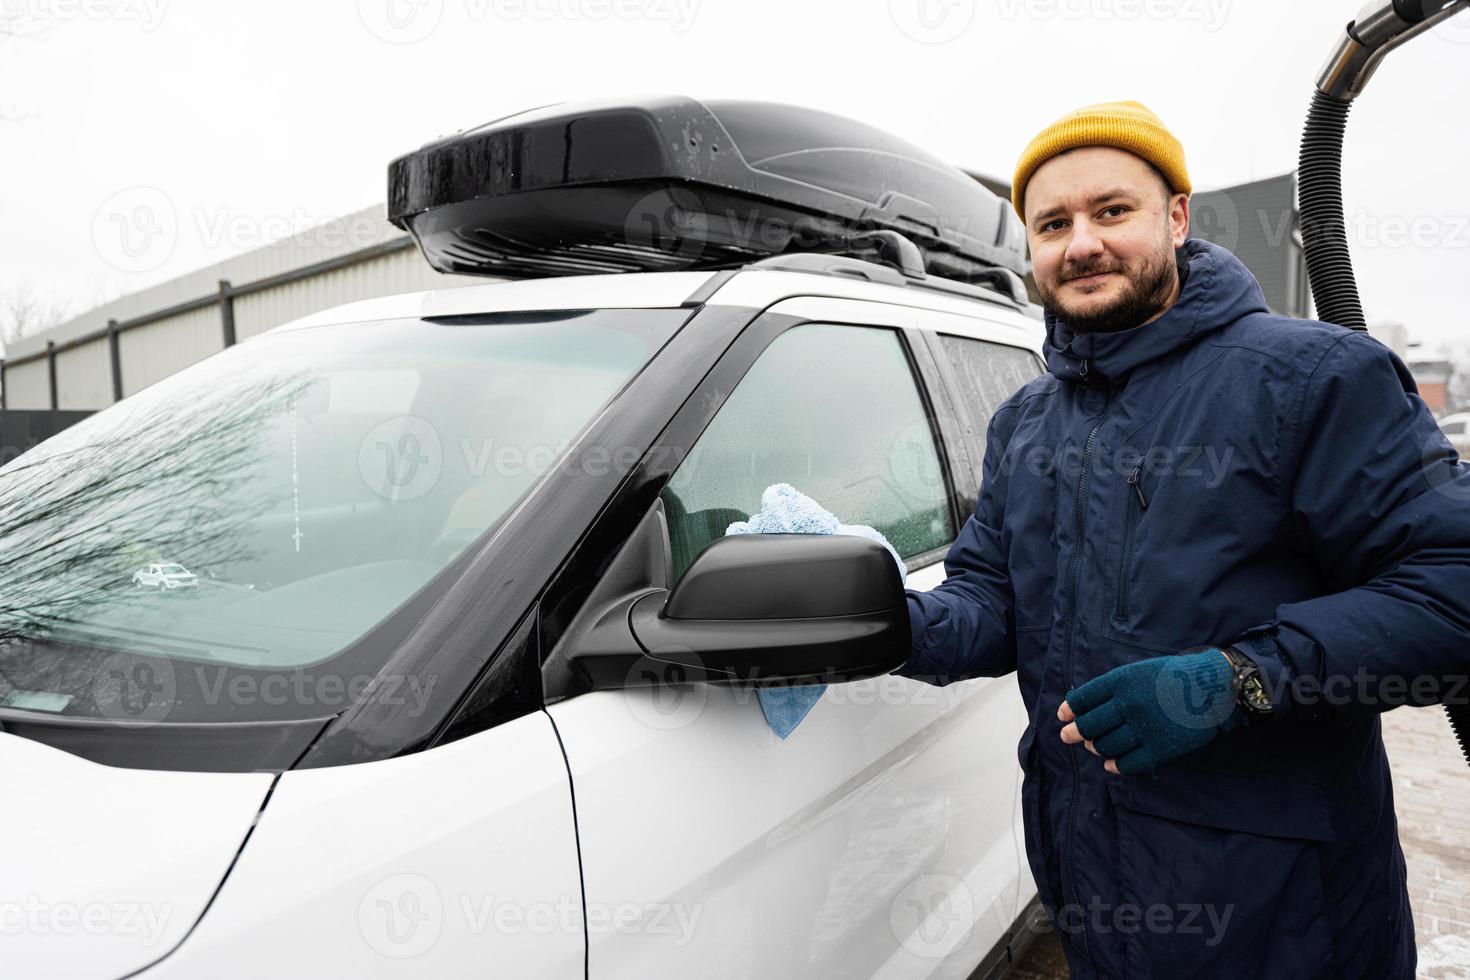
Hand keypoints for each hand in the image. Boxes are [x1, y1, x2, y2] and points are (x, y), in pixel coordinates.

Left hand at [1058, 648, 1243, 774]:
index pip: (1083, 698)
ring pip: (1106, 746)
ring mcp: (1144, 728)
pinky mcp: (1160, 748)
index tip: (1063, 716)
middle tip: (1067, 736)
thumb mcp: (1139, 671)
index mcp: (1122, 681)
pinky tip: (1111, 764)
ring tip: (1092, 746)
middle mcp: (1129, 704)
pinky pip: (1128, 763)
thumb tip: (1085, 708)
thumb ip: (1114, 688)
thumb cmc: (1174, 676)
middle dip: (1074, 733)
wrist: (1215, 687)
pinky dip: (1115, 765)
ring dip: (1095, 748)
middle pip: (1090, 725)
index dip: (1069, 709)